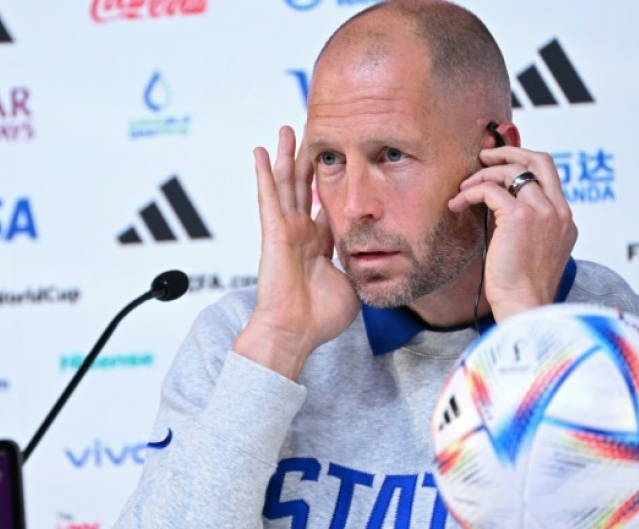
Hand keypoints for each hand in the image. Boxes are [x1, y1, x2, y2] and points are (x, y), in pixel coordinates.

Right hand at [234, 126, 359, 380]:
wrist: (296, 332)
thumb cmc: (321, 317)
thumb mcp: (353, 284)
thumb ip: (361, 264)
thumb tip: (380, 256)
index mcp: (319, 246)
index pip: (325, 206)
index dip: (330, 184)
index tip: (337, 162)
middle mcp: (301, 234)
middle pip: (303, 188)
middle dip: (307, 160)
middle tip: (310, 134)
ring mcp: (286, 231)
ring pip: (286, 185)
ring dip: (285, 156)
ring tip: (285, 130)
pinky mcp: (273, 232)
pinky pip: (269, 197)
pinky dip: (263, 174)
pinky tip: (258, 152)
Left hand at [448, 146, 576, 321]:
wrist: (525, 306)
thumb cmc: (522, 288)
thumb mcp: (533, 251)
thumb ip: (527, 227)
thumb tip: (497, 207)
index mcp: (565, 219)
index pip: (547, 175)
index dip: (521, 164)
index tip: (498, 168)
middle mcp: (559, 211)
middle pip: (539, 160)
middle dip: (509, 151)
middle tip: (484, 157)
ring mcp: (543, 212)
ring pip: (512, 171)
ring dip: (482, 175)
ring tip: (463, 190)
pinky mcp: (520, 217)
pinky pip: (490, 189)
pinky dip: (470, 192)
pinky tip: (457, 204)